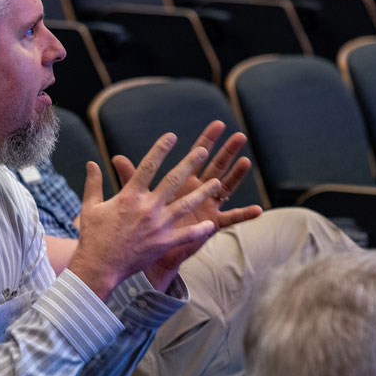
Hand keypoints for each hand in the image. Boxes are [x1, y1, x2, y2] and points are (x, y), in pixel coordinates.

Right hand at [67, 129, 257, 298]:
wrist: (99, 268)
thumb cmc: (93, 237)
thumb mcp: (90, 207)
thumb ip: (94, 183)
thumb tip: (92, 163)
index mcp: (129, 196)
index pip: (148, 166)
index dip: (160, 149)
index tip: (172, 136)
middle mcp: (147, 208)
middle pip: (173, 180)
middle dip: (189, 163)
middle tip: (203, 150)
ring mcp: (158, 226)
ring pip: (185, 204)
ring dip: (202, 193)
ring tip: (216, 182)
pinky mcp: (164, 243)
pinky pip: (187, 235)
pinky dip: (200, 231)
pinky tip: (212, 224)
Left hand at [120, 121, 260, 286]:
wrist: (148, 251)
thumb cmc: (144, 224)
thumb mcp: (137, 198)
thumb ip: (131, 177)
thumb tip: (116, 158)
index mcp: (182, 183)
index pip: (196, 156)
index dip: (207, 140)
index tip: (217, 124)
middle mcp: (198, 192)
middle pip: (216, 166)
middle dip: (227, 151)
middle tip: (239, 135)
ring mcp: (206, 207)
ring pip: (226, 188)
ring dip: (237, 176)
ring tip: (246, 162)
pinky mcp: (210, 225)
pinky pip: (230, 219)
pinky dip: (244, 215)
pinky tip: (258, 210)